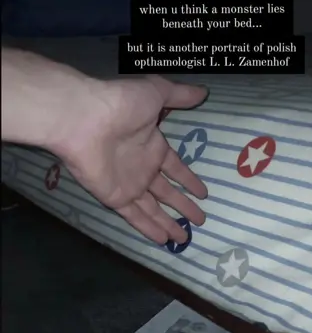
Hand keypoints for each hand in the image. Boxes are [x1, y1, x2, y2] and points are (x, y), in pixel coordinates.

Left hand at [49, 75, 207, 243]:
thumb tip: (204, 92)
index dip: (189, 181)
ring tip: (184, 240)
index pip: (176, 169)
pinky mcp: (115, 198)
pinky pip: (135, 217)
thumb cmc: (121, 105)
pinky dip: (149, 229)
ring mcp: (129, 185)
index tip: (203, 194)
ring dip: (169, 224)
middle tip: (200, 221)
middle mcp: (143, 169)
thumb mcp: (156, 92)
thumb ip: (180, 95)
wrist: (84, 119)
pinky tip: (163, 240)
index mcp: (153, 147)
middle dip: (183, 207)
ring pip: (153, 209)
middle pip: (167, 194)